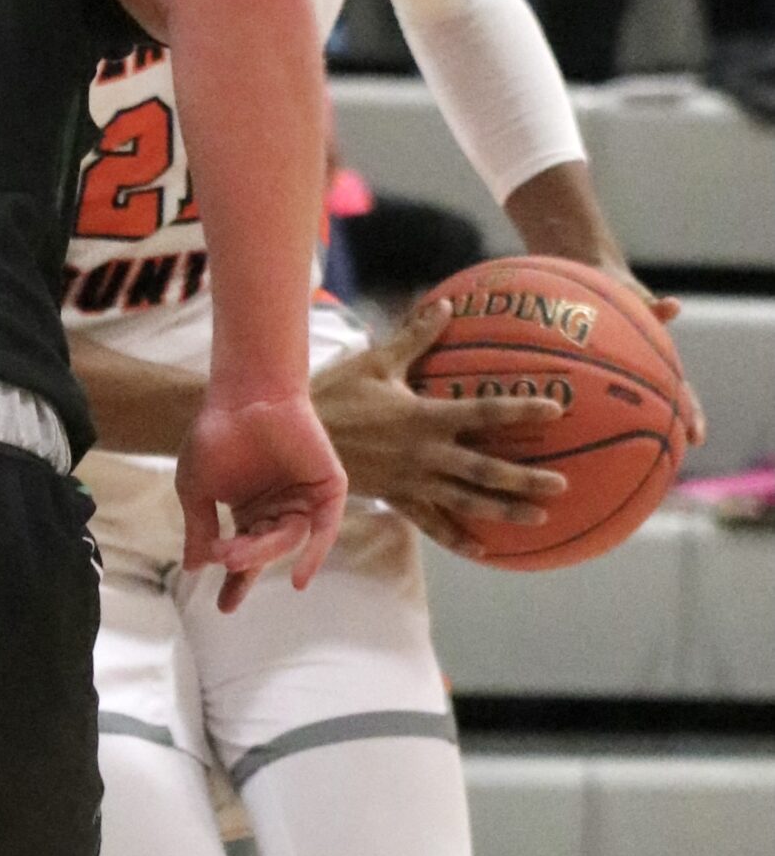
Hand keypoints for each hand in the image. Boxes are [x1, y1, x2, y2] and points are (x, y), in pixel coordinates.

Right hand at [178, 392, 347, 611]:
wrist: (246, 395)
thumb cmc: (216, 434)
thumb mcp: (196, 488)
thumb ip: (199, 528)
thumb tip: (194, 568)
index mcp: (248, 512)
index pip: (243, 556)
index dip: (235, 582)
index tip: (223, 607)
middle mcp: (277, 510)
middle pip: (264, 550)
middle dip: (245, 562)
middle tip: (226, 562)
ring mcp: (303, 500)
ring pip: (287, 539)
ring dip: (263, 551)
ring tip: (237, 553)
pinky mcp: (327, 488)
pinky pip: (325, 529)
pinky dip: (314, 553)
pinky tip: (298, 578)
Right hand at [313, 301, 567, 556]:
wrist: (295, 444)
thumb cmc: (334, 396)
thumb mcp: (376, 362)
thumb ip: (416, 337)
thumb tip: (448, 305)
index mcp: (424, 418)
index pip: (484, 413)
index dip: (521, 409)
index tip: (556, 409)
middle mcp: (425, 454)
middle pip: (485, 470)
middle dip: (525, 479)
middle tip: (562, 485)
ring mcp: (412, 481)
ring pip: (466, 501)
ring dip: (504, 509)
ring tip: (538, 517)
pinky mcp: (396, 498)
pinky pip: (431, 523)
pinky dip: (456, 537)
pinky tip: (481, 550)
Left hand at [560, 260, 706, 450]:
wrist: (586, 279)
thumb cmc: (616, 289)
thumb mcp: (634, 297)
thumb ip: (652, 308)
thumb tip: (673, 306)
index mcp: (654, 363)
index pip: (680, 394)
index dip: (691, 416)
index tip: (697, 438)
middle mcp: (634, 376)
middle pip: (655, 412)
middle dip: (660, 436)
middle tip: (663, 461)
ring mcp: (611, 378)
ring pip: (620, 412)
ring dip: (620, 435)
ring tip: (619, 463)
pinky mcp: (582, 374)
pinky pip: (578, 396)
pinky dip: (569, 418)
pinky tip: (556, 442)